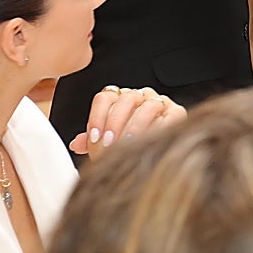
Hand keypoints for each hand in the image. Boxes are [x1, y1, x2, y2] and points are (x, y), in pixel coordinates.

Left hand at [71, 86, 186, 159]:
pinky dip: (158, 128)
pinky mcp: (177, 113)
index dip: (97, 116)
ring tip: (129, 143)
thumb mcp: (108, 142)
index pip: (105, 97)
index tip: (95, 137)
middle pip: (125, 99)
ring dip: (136, 126)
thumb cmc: (131, 145)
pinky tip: (150, 141)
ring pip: (147, 106)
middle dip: (116, 122)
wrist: (159, 156)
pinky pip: (168, 116)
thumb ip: (93, 141)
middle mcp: (140, 96)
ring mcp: (160, 102)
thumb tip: (76, 144)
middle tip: (109, 142)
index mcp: (121, 98)